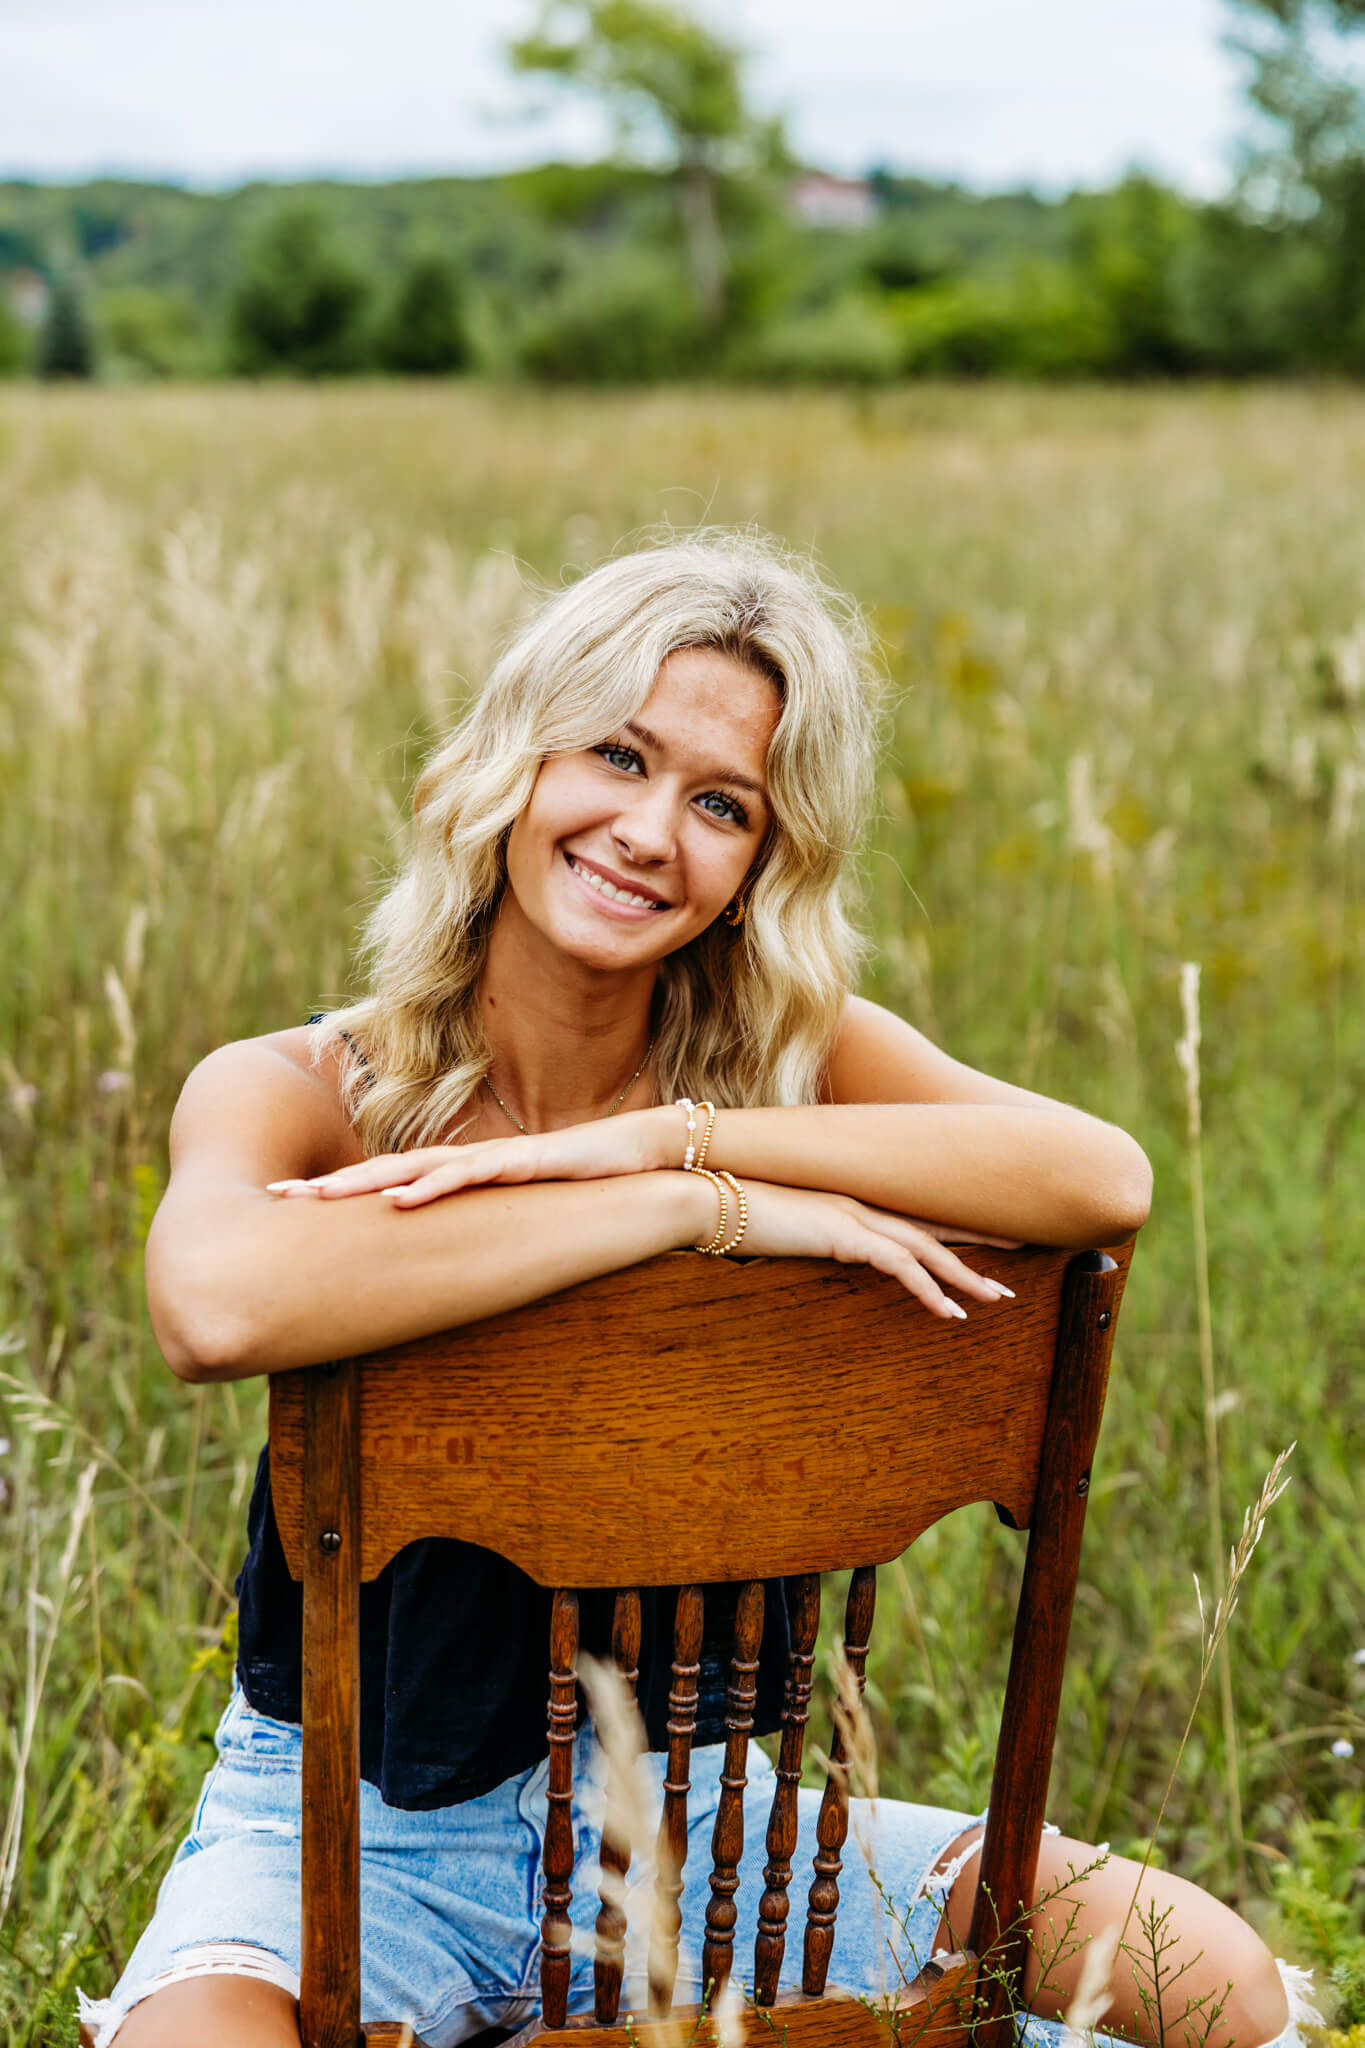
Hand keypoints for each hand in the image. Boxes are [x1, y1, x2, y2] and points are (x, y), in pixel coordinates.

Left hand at [266, 1109, 667, 1205]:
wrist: (643, 1153)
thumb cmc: (582, 1185)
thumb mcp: (520, 1215)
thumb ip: (484, 1228)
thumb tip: (448, 1265)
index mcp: (461, 1175)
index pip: (387, 1182)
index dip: (337, 1193)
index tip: (288, 1206)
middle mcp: (467, 1161)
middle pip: (384, 1171)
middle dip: (329, 1186)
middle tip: (275, 1197)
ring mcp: (493, 1158)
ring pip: (415, 1168)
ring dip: (363, 1183)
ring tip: (318, 1198)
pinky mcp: (525, 1162)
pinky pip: (469, 1175)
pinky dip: (431, 1186)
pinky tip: (399, 1198)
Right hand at [730, 1181, 1016, 1320]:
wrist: (703, 1200)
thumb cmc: (732, 1215)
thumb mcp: (780, 1228)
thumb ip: (806, 1236)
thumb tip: (815, 1248)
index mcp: (849, 1201)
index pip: (913, 1214)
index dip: (953, 1226)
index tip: (988, 1237)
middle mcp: (859, 1204)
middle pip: (933, 1225)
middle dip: (979, 1243)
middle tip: (1020, 1258)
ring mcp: (852, 1216)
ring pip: (926, 1247)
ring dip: (965, 1274)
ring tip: (997, 1298)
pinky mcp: (841, 1234)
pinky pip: (898, 1266)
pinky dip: (927, 1290)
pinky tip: (948, 1313)